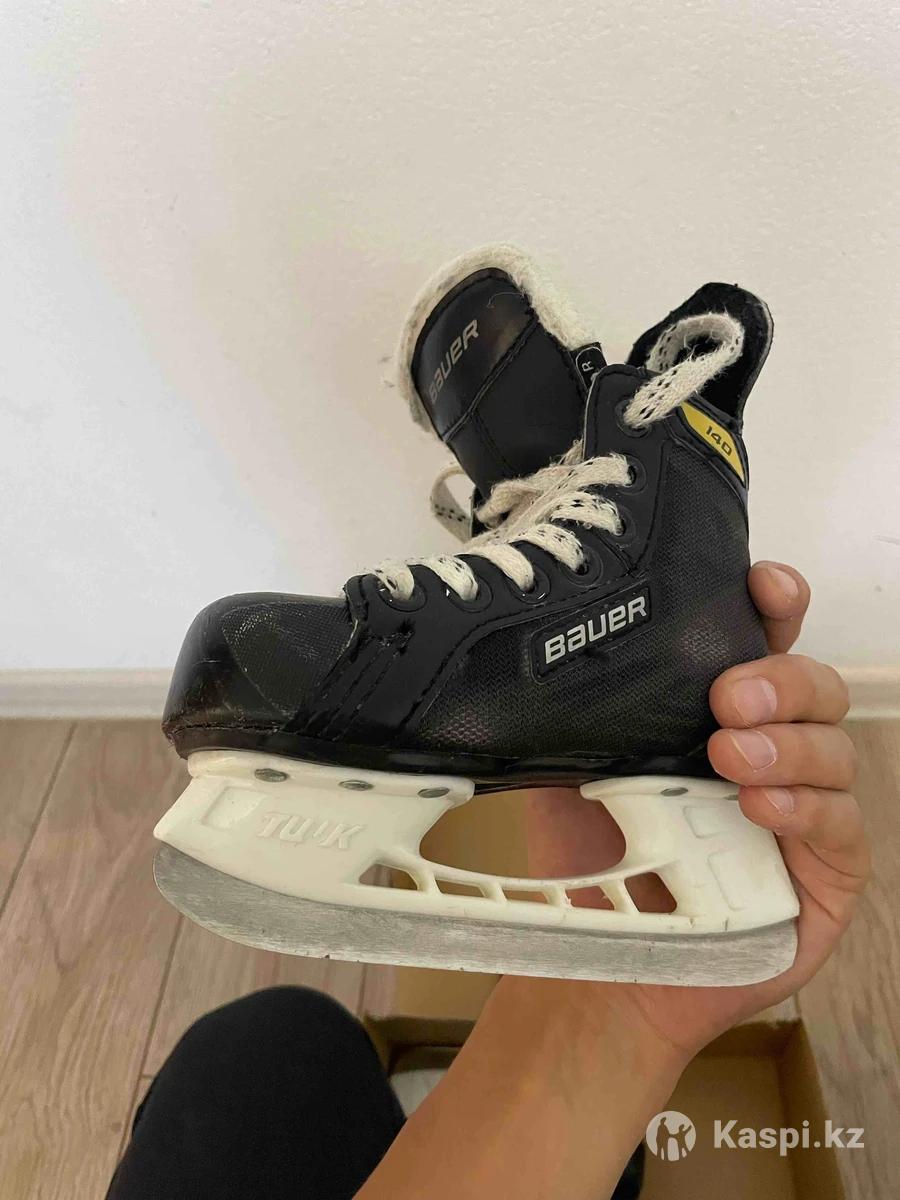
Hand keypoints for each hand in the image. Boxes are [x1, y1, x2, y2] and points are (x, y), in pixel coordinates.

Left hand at [524, 561, 869, 1057]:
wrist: (604, 965)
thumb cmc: (597, 862)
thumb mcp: (570, 773)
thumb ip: (578, 719)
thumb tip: (547, 659)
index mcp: (716, 715)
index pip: (763, 643)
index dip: (773, 607)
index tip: (762, 587)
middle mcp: (770, 749)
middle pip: (813, 686)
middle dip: (779, 678)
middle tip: (726, 696)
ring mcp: (805, 809)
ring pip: (834, 749)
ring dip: (788, 743)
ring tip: (730, 756)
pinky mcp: (826, 873)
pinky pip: (841, 827)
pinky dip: (805, 808)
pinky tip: (761, 807)